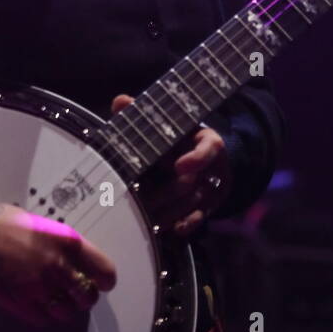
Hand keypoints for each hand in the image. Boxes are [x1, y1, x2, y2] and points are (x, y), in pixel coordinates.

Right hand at [0, 159, 116, 328]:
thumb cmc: (2, 221)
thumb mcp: (42, 225)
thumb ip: (62, 245)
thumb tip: (77, 262)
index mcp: (67, 241)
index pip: (104, 271)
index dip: (105, 280)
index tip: (102, 283)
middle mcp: (57, 265)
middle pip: (88, 296)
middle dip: (85, 297)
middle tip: (77, 293)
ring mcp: (38, 286)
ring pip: (68, 312)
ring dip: (65, 308)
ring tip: (55, 299)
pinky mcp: (18, 301)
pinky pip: (44, 319)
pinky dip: (44, 315)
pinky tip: (36, 302)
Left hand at [110, 94, 232, 237]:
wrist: (204, 154)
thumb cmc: (178, 138)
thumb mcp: (167, 123)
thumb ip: (143, 115)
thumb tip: (120, 101)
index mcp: (205, 140)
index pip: (209, 148)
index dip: (196, 158)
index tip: (179, 166)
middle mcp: (212, 166)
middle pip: (192, 182)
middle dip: (166, 192)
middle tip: (140, 197)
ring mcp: (211, 188)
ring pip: (191, 204)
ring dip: (168, 211)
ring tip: (142, 215)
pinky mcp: (209, 207)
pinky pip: (198, 219)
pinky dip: (183, 225)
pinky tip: (167, 229)